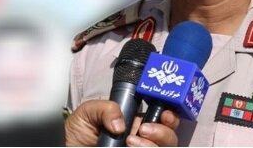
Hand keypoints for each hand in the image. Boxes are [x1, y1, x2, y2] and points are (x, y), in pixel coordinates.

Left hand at [65, 100, 179, 146]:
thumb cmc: (80, 134)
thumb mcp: (87, 113)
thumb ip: (104, 108)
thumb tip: (120, 124)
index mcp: (137, 123)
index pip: (165, 118)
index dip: (171, 116)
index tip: (165, 115)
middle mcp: (144, 139)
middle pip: (170, 137)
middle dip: (163, 131)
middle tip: (143, 130)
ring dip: (151, 145)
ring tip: (130, 142)